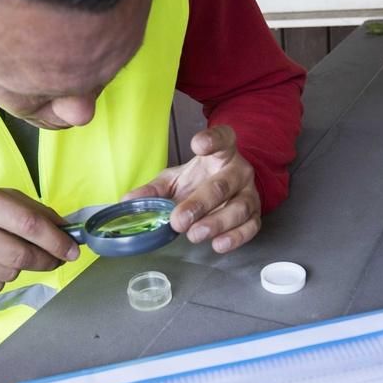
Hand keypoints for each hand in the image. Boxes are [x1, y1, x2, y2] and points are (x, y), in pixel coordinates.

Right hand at [0, 186, 79, 293]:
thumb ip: (32, 210)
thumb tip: (65, 231)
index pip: (28, 224)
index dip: (56, 240)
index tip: (73, 251)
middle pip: (21, 255)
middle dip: (46, 260)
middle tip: (55, 259)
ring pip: (10, 274)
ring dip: (20, 267)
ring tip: (8, 253)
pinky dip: (1, 278)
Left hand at [124, 125, 260, 253]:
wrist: (226, 192)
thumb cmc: (199, 182)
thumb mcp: (175, 180)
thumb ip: (154, 189)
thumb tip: (127, 200)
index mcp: (221, 153)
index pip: (223, 139)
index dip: (213, 139)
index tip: (198, 144)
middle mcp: (238, 171)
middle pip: (223, 184)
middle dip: (200, 203)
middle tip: (179, 219)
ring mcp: (249, 193)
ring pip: (239, 208)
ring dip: (216, 223)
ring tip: (195, 234)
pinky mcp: (255, 215)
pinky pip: (250, 226)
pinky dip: (235, 238)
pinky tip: (218, 244)